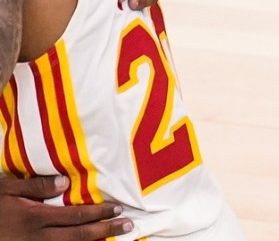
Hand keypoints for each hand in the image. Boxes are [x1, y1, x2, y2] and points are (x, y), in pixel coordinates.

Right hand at [0, 175, 132, 239]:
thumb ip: (34, 185)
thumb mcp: (6, 188)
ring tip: (116, 240)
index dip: (98, 214)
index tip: (118, 210)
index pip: (75, 216)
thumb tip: (63, 183)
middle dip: (105, 231)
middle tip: (128, 226)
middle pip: (78, 236)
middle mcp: (36, 237)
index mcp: (34, 218)